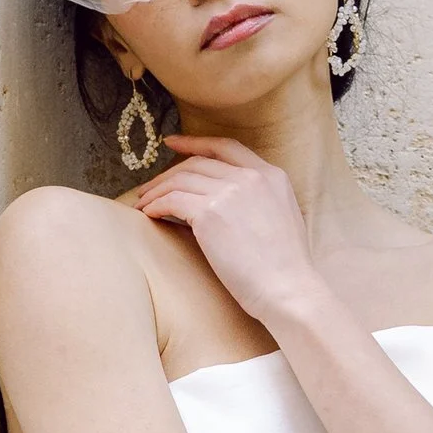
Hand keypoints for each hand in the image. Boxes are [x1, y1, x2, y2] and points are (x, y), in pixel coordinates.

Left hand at [131, 136, 327, 328]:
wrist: (289, 289)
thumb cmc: (286, 268)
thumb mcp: (283, 218)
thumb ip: (259, 200)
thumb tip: (226, 202)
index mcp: (271, 175)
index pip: (226, 147)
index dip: (196, 142)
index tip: (173, 143)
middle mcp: (250, 177)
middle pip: (198, 163)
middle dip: (168, 172)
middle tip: (150, 186)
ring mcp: (229, 192)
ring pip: (180, 179)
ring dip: (157, 191)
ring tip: (144, 203)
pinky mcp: (210, 213)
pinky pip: (172, 200)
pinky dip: (156, 205)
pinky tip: (149, 215)